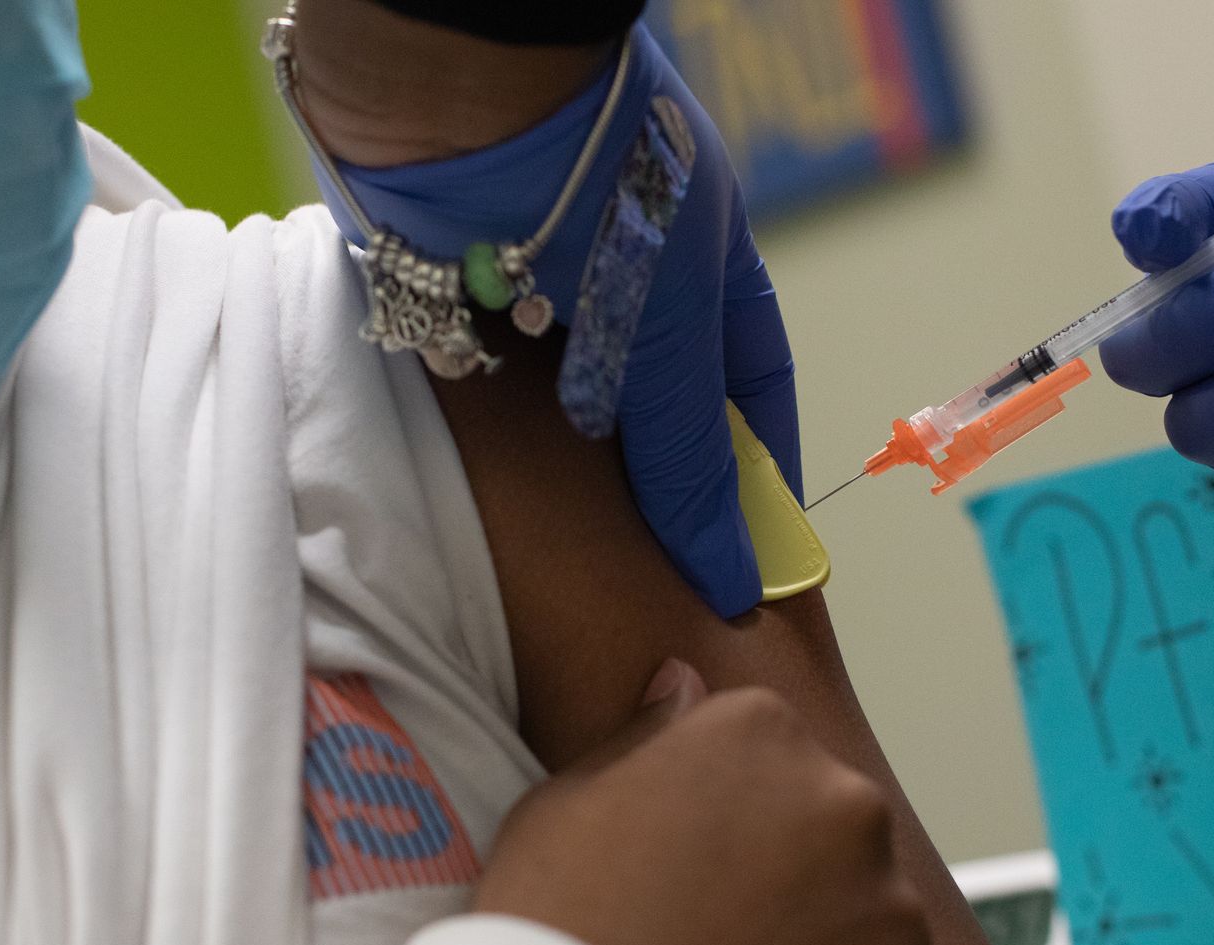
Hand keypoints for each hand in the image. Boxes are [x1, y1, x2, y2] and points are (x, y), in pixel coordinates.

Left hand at [304, 19, 797, 617]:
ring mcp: (554, 286)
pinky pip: (500, 386)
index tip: (747, 560)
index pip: (752, 392)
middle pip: (656, 405)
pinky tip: (505, 497)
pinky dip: (506, 437)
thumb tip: (734, 580)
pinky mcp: (472, 292)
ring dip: (575, 470)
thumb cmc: (609, 194)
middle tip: (651, 582)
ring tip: (575, 564)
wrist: (458, 94)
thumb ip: (692, 460)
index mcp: (715, 272)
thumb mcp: (671, 336)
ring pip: (573, 403)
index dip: (755, 475)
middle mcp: (637, 281)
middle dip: (658, 485)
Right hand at [475, 659, 942, 944]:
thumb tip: (684, 684)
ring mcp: (891, 911)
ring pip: (866, 917)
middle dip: (786, 871)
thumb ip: (645, 735)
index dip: (721, 811)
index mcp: (760, 731)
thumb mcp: (565, 803)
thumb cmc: (558, 933)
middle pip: (827, 825)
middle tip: (713, 932)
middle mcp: (845, 804)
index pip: (765, 748)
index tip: (687, 862)